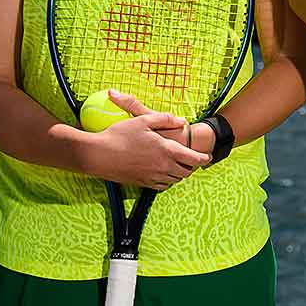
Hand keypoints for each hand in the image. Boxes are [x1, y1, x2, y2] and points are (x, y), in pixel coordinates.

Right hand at [78, 90, 208, 188]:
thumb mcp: (144, 119)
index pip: (193, 158)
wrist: (97, 155)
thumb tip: (181, 120)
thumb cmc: (119, 134)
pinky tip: (164, 174)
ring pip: (175, 180)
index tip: (207, 157)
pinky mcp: (142, 183)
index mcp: (166, 150)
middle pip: (186, 172)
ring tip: (179, 165)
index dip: (203, 158)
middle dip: (193, 167)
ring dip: (180, 173)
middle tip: (193, 160)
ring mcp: (152, 177)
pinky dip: (167, 181)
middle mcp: (162, 167)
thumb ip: (165, 119)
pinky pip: (162, 186)